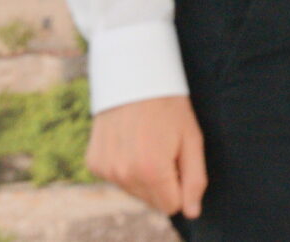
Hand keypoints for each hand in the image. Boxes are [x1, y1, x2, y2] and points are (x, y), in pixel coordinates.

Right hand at [86, 93, 206, 217]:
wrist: (132, 77)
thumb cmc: (169, 107)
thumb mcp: (192, 139)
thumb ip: (195, 179)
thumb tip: (193, 212)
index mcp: (151, 171)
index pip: (171, 206)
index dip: (181, 186)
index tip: (180, 160)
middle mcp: (124, 175)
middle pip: (152, 201)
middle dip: (163, 182)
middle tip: (165, 148)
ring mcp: (105, 170)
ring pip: (134, 191)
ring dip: (144, 176)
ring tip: (148, 143)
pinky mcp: (93, 164)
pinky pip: (116, 179)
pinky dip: (126, 167)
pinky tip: (131, 143)